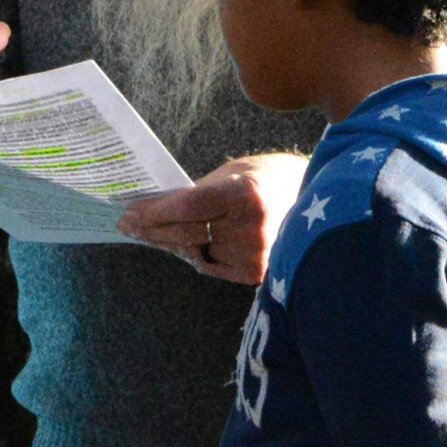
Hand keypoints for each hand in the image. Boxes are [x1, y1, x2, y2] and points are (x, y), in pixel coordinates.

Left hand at [115, 152, 307, 283]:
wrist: (317, 203)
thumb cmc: (271, 180)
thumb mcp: (236, 173)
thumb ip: (200, 192)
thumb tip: (157, 207)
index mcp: (247, 195)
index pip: (186, 206)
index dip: (154, 211)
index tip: (130, 212)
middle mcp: (251, 228)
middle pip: (185, 232)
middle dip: (152, 229)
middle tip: (129, 225)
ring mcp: (254, 254)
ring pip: (194, 251)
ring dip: (168, 243)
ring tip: (148, 234)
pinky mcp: (255, 273)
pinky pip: (210, 265)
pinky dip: (193, 254)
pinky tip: (180, 245)